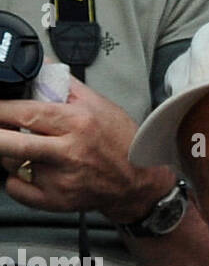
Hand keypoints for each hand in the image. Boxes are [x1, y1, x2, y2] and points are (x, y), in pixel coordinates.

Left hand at [0, 78, 172, 222]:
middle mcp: (68, 152)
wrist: (138, 181)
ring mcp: (60, 180)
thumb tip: (42, 66)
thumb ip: (66, 84)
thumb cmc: (121, 141)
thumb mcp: (100, 104)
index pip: (25, 112)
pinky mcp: (55, 200)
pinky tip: (33, 169)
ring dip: (9, 153)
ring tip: (30, 147)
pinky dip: (17, 178)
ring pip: (9, 163)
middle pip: (8, 143)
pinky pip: (15, 188)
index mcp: (79, 123)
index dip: (1, 109)